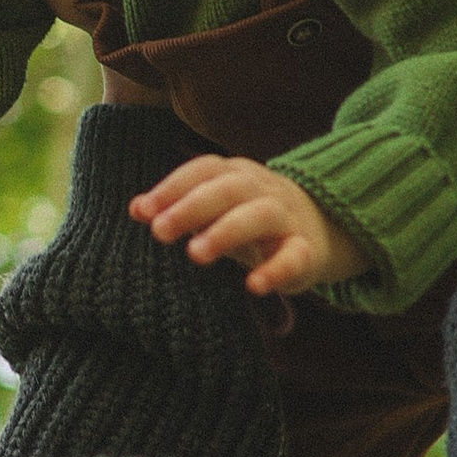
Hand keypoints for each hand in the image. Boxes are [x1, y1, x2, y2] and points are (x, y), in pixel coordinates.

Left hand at [130, 153, 369, 298]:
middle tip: (160, 233)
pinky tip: (253, 286)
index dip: (173, 187)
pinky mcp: (307, 250)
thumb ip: (178, 207)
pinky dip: (275, 270)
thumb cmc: (250, 219)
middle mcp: (262, 189)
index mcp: (237, 174)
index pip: (203, 170)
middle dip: (192, 207)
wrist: (320, 227)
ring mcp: (287, 218)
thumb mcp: (215, 209)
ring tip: (195, 255)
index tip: (143, 212)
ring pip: (260, 215)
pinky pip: (295, 256)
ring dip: (226, 232)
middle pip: (229, 188)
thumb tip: (135, 209)